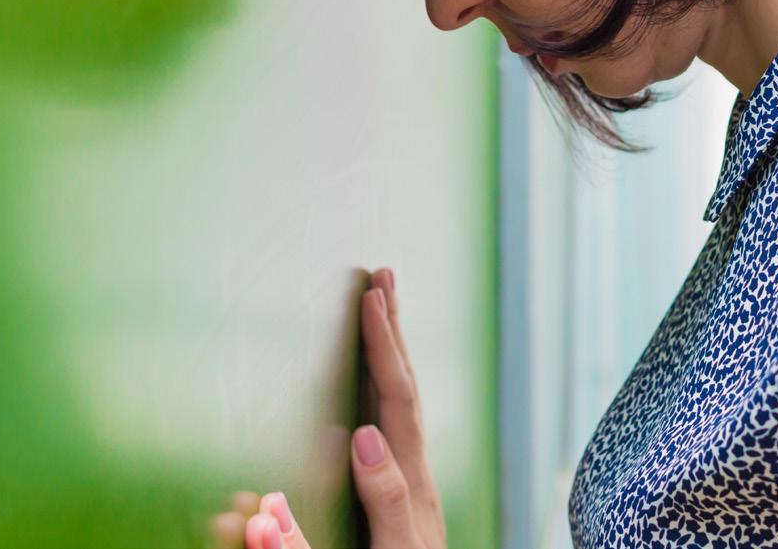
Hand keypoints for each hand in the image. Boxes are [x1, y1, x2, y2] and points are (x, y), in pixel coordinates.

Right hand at [206, 267, 446, 548]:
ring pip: (402, 405)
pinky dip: (385, 387)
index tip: (372, 300)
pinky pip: (395, 425)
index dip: (384, 350)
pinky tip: (376, 385)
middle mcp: (416, 480)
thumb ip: (376, 502)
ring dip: (391, 352)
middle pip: (407, 391)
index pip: (397, 402)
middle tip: (384, 275)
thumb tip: (360, 436)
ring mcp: (412, 490)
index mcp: (410, 487)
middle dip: (393, 332)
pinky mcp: (402, 502)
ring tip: (383, 307)